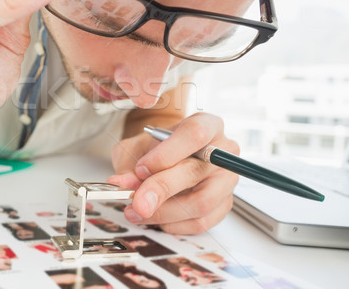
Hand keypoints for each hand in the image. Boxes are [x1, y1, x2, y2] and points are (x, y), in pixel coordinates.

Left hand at [107, 112, 239, 233]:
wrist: (165, 160)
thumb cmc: (155, 149)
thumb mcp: (136, 148)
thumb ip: (129, 163)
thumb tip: (121, 182)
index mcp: (206, 124)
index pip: (194, 135)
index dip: (167, 154)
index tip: (141, 169)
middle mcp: (223, 152)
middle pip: (196, 171)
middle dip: (161, 189)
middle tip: (136, 201)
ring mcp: (226, 180)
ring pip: (200, 202)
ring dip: (164, 212)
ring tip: (138, 211)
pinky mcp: (224, 205)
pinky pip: (201, 222)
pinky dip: (174, 224)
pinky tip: (156, 218)